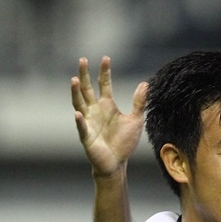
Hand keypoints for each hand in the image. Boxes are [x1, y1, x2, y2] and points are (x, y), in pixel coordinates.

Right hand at [71, 56, 146, 176]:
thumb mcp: (136, 120)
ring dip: (76, 92)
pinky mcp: (86, 136)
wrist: (117, 162)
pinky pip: (81, 127)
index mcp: (106, 105)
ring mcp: (88, 122)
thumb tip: (145, 84)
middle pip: (87, 89)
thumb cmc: (124, 142)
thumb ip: (139, 103)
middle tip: (83, 60)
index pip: (104, 84)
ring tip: (74, 80)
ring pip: (79, 103)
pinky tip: (77, 113)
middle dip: (84, 75)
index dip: (105, 72)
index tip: (106, 58)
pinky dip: (79, 121)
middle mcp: (94, 110)